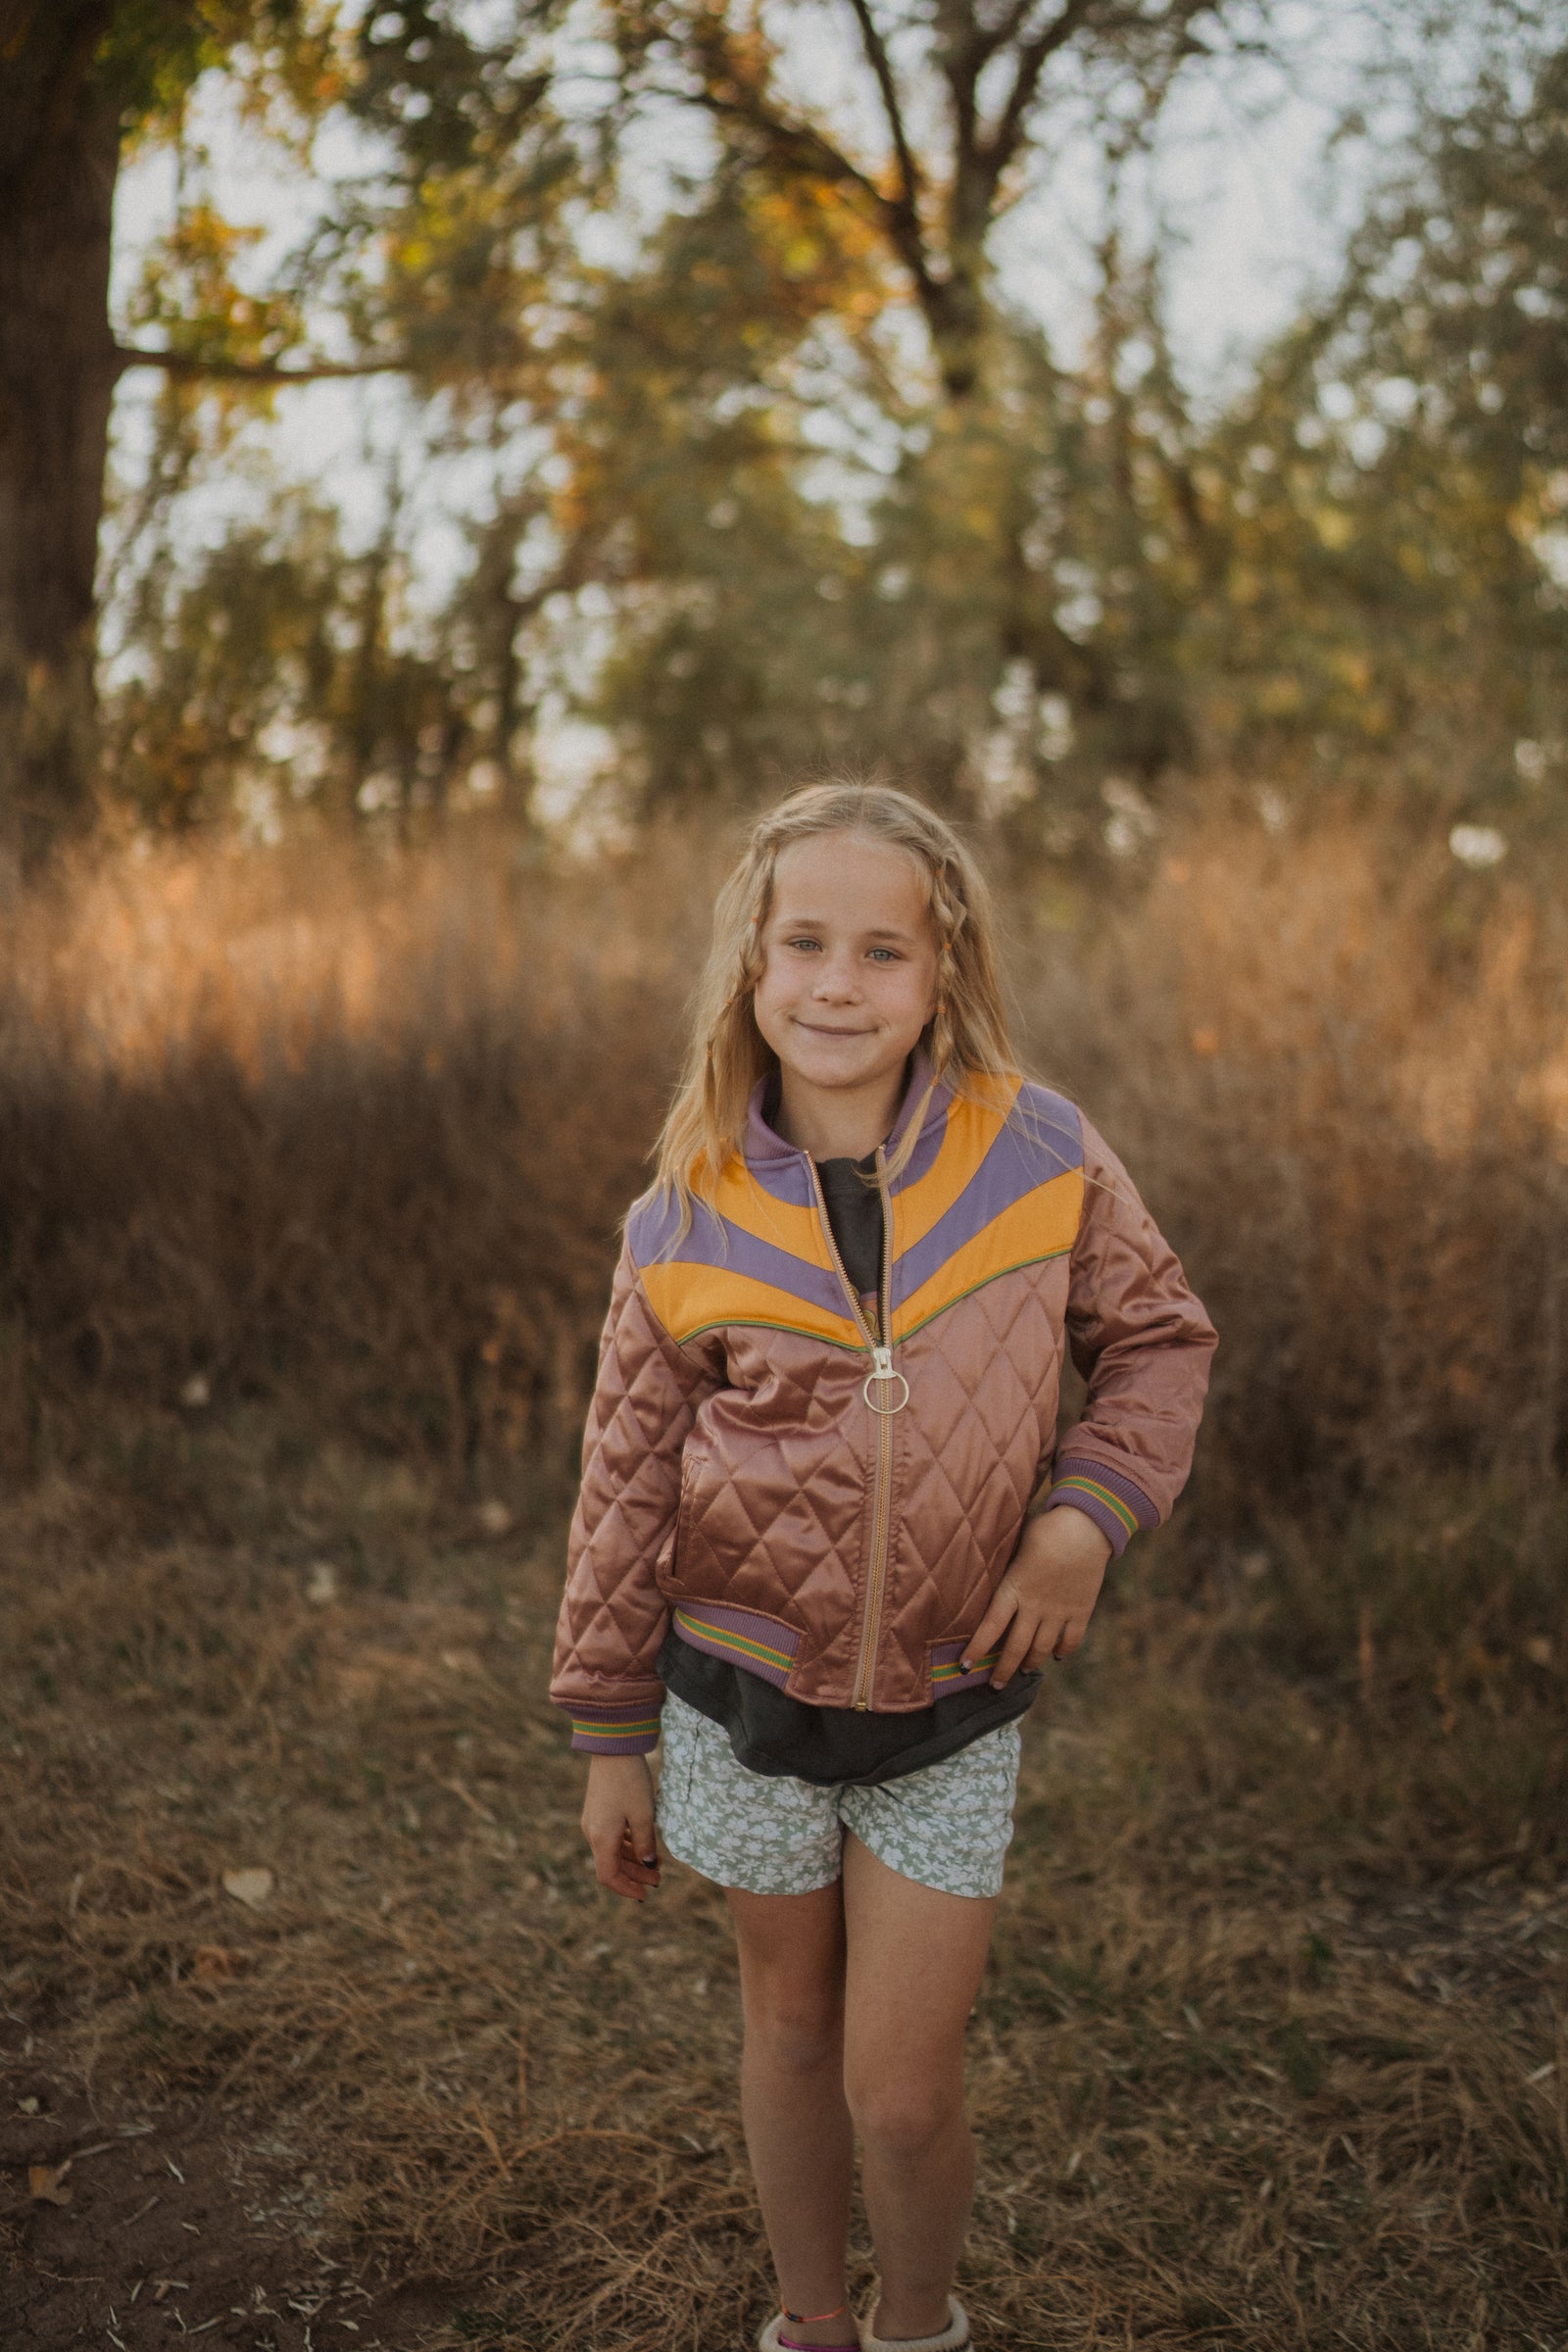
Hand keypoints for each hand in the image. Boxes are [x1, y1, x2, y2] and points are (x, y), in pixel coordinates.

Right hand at [582, 1754, 660, 1901]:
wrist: (613, 1747)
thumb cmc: (630, 1780)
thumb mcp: (644, 1814)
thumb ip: (646, 1842)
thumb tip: (648, 1864)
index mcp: (601, 1838)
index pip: (609, 1876)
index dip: (627, 1889)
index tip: (646, 1894)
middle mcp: (592, 1832)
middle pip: (612, 1865)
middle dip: (636, 1874)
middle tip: (659, 1879)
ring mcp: (593, 1820)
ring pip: (612, 1850)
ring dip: (633, 1859)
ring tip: (657, 1861)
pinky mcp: (597, 1810)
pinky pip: (610, 1836)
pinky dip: (627, 1844)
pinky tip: (643, 1842)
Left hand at [962, 1507, 1111, 1686]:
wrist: (1086, 1526)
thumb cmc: (1046, 1528)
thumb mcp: (1016, 1544)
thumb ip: (1005, 1564)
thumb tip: (987, 1564)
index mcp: (1013, 1589)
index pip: (990, 1628)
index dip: (977, 1650)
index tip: (965, 1667)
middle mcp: (1035, 1606)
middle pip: (1016, 1648)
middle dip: (1003, 1670)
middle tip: (995, 1685)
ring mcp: (1059, 1611)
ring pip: (1042, 1648)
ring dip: (1030, 1664)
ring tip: (1024, 1672)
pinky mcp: (1081, 1610)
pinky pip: (1070, 1640)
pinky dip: (1063, 1651)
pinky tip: (1056, 1656)